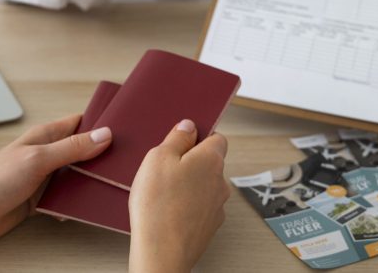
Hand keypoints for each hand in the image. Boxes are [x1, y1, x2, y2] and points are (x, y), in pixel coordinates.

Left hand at [0, 115, 112, 245]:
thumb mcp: (37, 160)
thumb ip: (71, 148)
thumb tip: (103, 135)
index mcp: (46, 136)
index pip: (81, 123)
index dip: (102, 123)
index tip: (125, 126)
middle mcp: (47, 154)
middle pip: (84, 150)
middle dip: (102, 156)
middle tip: (124, 162)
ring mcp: (44, 176)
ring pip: (78, 176)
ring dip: (90, 182)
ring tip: (109, 186)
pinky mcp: (41, 198)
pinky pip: (67, 197)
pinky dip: (76, 202)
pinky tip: (83, 208)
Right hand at [128, 119, 229, 272]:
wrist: (161, 251)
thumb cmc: (158, 203)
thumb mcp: (158, 157)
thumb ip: (177, 138)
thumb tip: (189, 126)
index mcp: (211, 159)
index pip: (217, 137)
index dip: (199, 137)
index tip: (180, 141)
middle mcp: (220, 181)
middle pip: (209, 163)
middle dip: (189, 162)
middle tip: (164, 168)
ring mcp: (217, 206)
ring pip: (204, 186)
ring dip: (188, 186)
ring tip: (162, 193)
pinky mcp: (209, 226)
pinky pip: (199, 207)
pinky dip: (187, 206)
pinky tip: (167, 211)